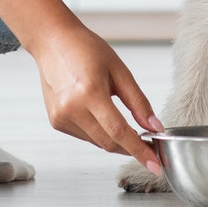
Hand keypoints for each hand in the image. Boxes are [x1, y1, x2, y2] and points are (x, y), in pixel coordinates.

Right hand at [25, 21, 164, 173]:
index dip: (139, 151)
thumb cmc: (85, 49)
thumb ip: (138, 102)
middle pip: (109, 142)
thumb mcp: (119, 70)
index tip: (155, 165)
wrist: (52, 41)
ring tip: (127, 128)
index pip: (119, 132)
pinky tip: (102, 117)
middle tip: (149, 147)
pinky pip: (85, 136)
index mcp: (89, 92)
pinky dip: (100, 133)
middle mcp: (72, 108)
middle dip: (131, 149)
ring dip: (116, 141)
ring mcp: (61, 117)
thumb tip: (154, 127)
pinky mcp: (56, 121)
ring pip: (97, 142)